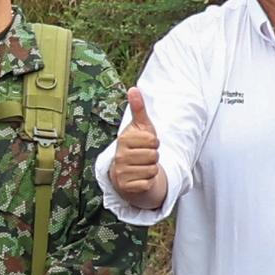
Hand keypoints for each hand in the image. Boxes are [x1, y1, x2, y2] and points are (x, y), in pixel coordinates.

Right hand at [109, 85, 165, 209]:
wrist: (125, 171)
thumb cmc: (136, 146)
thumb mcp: (140, 127)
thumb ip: (138, 108)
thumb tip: (134, 88)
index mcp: (123, 140)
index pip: (153, 140)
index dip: (154, 142)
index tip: (146, 144)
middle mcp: (119, 156)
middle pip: (154, 155)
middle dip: (154, 157)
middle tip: (144, 157)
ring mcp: (121, 172)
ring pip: (153, 169)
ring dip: (152, 169)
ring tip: (142, 167)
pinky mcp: (126, 186)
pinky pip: (149, 183)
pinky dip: (148, 182)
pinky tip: (141, 178)